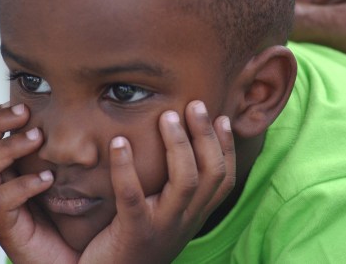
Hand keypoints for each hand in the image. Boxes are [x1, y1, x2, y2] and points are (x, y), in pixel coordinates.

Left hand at [0, 101, 234, 263]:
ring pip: (185, 182)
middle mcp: (187, 219)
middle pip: (210, 174)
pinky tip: (119, 143)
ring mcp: (163, 226)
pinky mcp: (134, 232)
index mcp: (196, 214)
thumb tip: (181, 147)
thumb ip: (176, 190)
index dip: (227, 147)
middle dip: (206, 137)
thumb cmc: (139, 240)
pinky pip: (133, 197)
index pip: (224, 179)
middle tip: (194, 105)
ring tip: (167, 117)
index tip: (221, 118)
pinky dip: (126, 168)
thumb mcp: (167, 215)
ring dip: (178, 145)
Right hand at [0, 103, 79, 262]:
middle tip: (24, 111)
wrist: (79, 257)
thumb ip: (64, 152)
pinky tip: (47, 179)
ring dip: (8, 148)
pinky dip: (22, 185)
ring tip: (37, 137)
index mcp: (6, 172)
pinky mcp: (7, 230)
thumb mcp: (69, 176)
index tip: (22, 103)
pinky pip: (1, 201)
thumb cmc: (76, 215)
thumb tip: (78, 118)